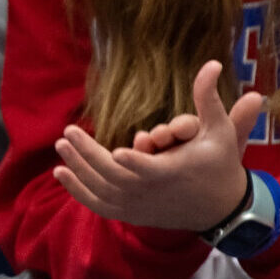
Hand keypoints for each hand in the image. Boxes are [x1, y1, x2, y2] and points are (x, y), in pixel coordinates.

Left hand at [53, 59, 265, 231]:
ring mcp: (139, 206)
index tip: (116, 150)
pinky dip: (78, 191)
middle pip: (114, 177)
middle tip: (67, 133)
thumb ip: (208, 98)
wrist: (219, 208)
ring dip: (78, 169)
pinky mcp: (131, 214)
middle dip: (88, 155)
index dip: (136, 162)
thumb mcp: (219, 130)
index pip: (151, 170)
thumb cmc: (218, 163)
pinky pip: (99, 205)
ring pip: (101, 191)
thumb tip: (212, 64)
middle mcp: (152, 193)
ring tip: (60, 145)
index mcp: (173, 172)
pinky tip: (60, 172)